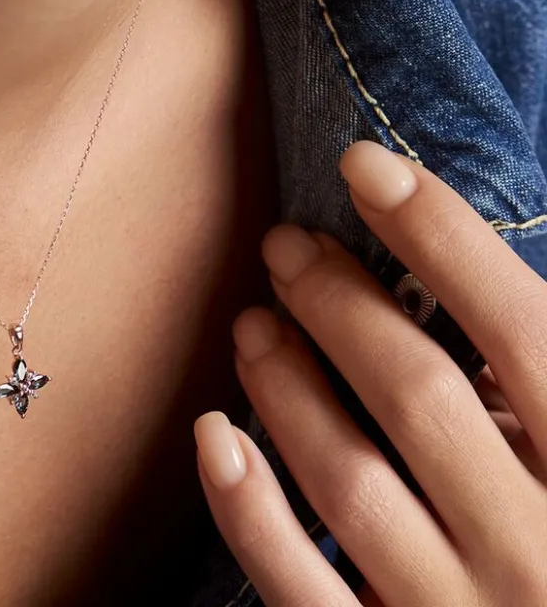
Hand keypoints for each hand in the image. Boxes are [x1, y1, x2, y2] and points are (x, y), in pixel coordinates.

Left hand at [194, 139, 546, 606]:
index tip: (364, 164)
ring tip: (250, 324)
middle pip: (417, 394)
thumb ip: (539, 381)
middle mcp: (541, 548)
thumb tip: (449, 274)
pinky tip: (213, 435)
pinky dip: (249, 511)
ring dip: (287, 387)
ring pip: (351, 482)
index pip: (519, 328)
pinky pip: (305, 593)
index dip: (442, 234)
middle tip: (285, 246)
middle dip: (340, 303)